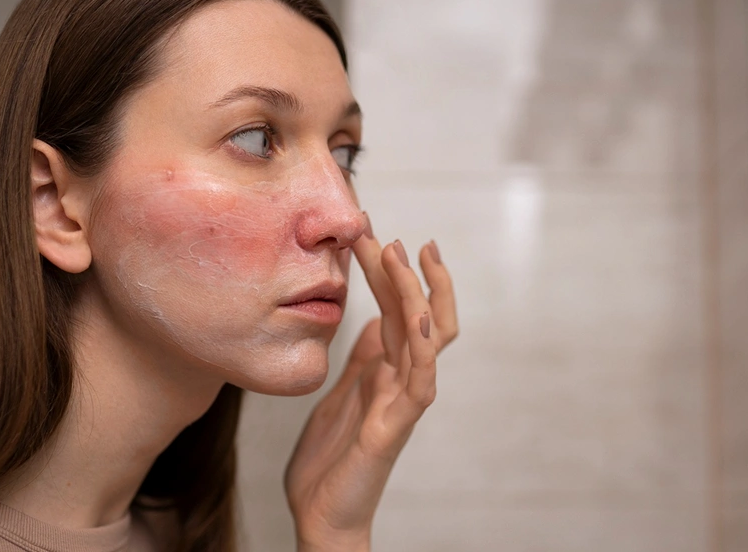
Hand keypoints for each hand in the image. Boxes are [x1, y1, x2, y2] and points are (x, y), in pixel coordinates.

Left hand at [284, 221, 458, 550]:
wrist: (323, 513)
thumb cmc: (331, 459)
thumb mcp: (340, 393)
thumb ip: (362, 360)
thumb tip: (375, 321)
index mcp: (385, 370)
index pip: (397, 309)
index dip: (389, 272)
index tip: (373, 234)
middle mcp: (400, 378)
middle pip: (415, 312)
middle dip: (403, 271)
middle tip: (384, 233)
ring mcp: (402, 399)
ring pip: (424, 336)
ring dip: (414, 293)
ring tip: (401, 254)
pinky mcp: (396, 424)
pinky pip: (419, 379)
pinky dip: (422, 345)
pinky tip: (416, 314)